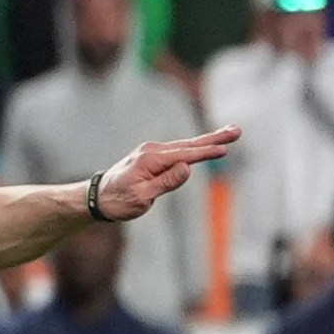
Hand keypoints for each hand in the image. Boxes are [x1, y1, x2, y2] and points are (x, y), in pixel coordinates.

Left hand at [90, 126, 240, 220]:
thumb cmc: (117, 201)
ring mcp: (151, 151)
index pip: (185, 156)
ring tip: (230, 133)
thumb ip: (165, 182)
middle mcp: (152, 151)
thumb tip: (187, 167)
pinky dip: (195, 146)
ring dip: (209, 139)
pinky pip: (178, 150)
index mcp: (150, 160)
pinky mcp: (152, 156)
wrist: (95, 198)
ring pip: (185, 145)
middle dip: (214, 138)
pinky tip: (206, 144)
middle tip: (237, 131)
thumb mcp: (141, 198)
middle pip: (189, 144)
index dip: (206, 153)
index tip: (225, 150)